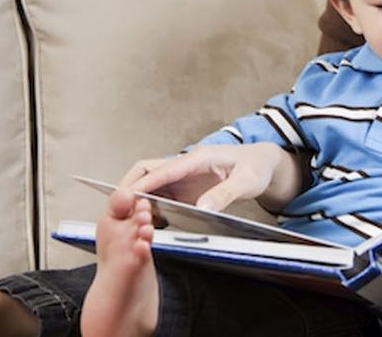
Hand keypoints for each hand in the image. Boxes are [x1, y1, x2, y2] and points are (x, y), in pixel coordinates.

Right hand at [119, 143, 291, 212]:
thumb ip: (225, 194)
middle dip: (129, 187)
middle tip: (118, 210)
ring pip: (148, 183)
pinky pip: (159, 195)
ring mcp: (182, 176)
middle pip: (146, 171)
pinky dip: (148, 207)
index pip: (163, 170)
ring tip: (129, 221)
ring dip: (136, 199)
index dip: (143, 185)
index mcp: (198, 158)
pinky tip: (146, 223)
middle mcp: (185, 165)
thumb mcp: (247, 181)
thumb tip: (202, 208)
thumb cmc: (256, 167)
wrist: (262, 163)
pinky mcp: (184, 188)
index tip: (127, 199)